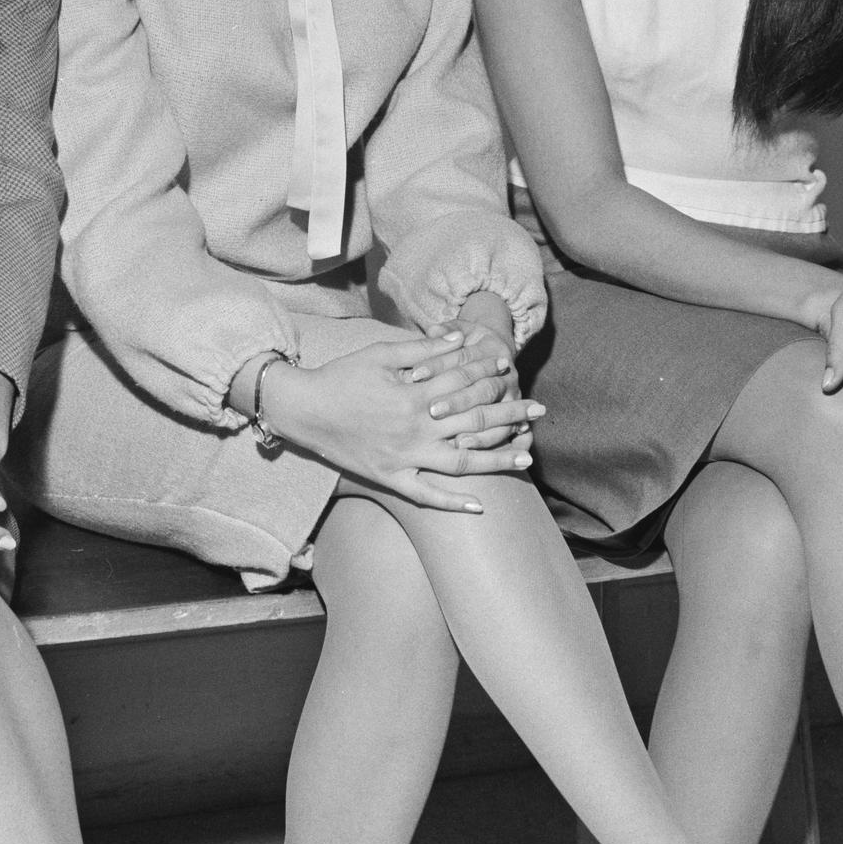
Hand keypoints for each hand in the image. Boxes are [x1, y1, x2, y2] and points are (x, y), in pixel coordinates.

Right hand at [261, 330, 541, 513]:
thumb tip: (458, 337)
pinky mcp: (391, 478)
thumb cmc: (342, 376)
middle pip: (474, 421)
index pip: (463, 383)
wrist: (304, 410)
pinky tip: (479, 506)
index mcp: (414, 395)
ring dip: (496, 460)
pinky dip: (452, 502)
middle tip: (538, 411)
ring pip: (461, 462)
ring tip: (526, 458)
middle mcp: (416, 429)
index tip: (510, 369)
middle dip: (509, 415)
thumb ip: (422, 348)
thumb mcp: (381, 354)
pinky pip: (426, 495)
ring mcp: (405, 457)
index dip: (489, 374)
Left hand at [403, 312, 527, 449]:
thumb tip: (434, 329)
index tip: (414, 375)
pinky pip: (513, 434)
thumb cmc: (469, 341)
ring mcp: (513, 397)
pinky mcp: (517, 416)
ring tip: (459, 443)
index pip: (462, 359)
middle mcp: (505, 374)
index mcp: (490, 350)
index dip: (437, 365)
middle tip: (433, 411)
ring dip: (481, 431)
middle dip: (459, 401)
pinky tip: (490, 457)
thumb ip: (446, 330)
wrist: (500, 352)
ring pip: (500, 415)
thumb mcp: (461, 329)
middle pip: (482, 390)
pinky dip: (502, 446)